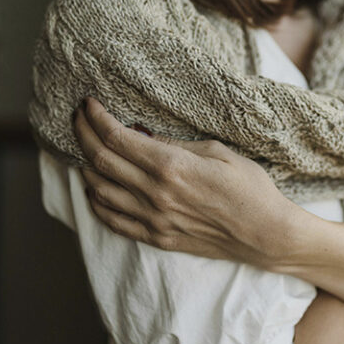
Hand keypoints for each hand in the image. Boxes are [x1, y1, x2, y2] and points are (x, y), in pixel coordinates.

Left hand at [74, 97, 298, 267]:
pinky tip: (95, 190)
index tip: (88, 105)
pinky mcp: (158, 238)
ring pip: (101, 191)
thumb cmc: (251, 190)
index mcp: (172, 166)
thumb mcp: (219, 153)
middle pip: (102, 161)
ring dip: (86, 168)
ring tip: (85, 151)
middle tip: (77, 119)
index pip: (117, 138)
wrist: (266, 234)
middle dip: (83, 135)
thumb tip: (145, 137)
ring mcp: (154, 219)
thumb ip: (177, 145)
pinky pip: (114, 221)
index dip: (96, 119)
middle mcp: (156, 194)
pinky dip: (97, 203)